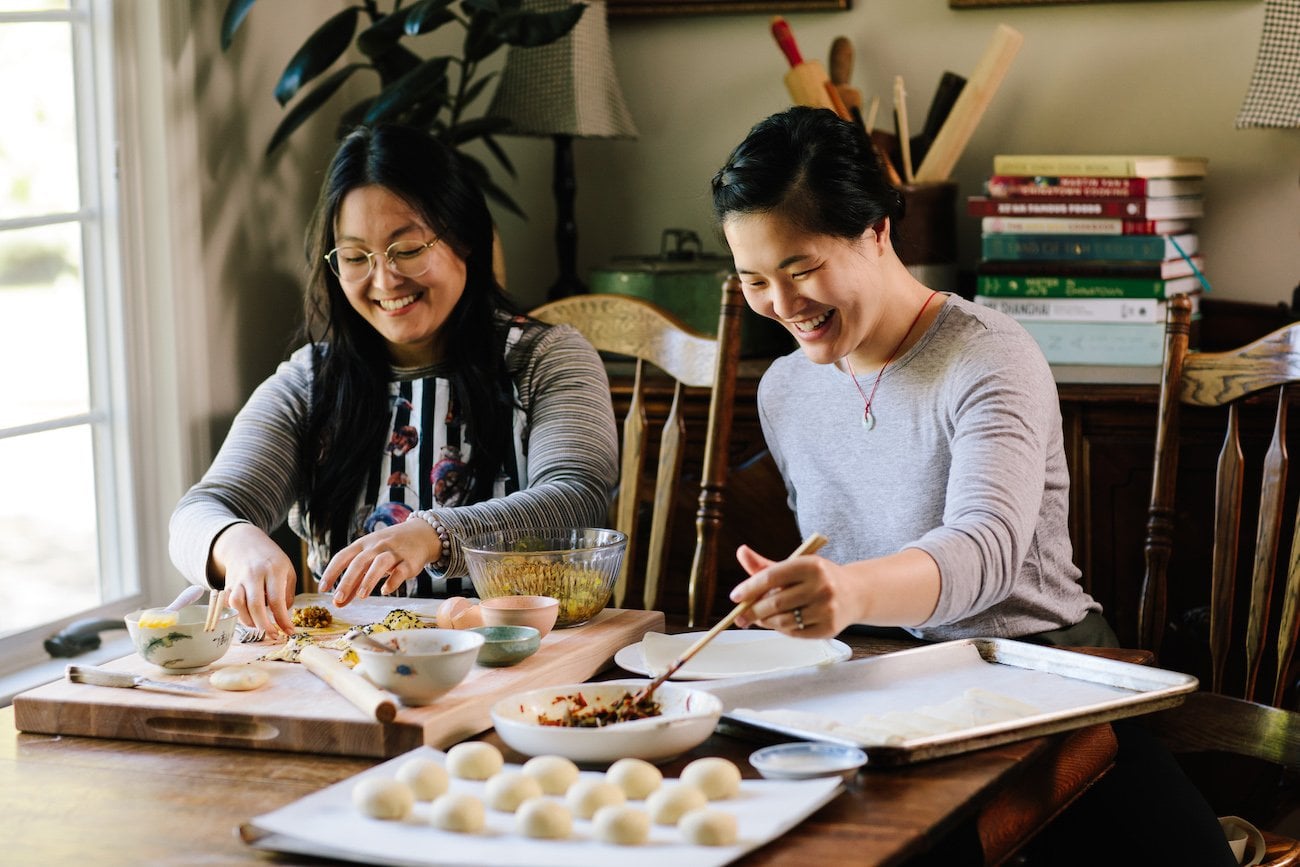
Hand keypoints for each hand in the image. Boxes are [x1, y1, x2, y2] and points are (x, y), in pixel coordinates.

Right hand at [209, 523, 297, 638]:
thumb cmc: (271, 559)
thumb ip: (287, 592)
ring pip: (238, 605)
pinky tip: (247, 614)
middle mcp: (254, 574)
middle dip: (264, 626)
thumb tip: (283, 615)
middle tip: (273, 636)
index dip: (282, 619)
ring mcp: (238, 579)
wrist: (244, 542)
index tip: (289, 632)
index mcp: (273, 570)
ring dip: (248, 621)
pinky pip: (229, 602)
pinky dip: (237, 612)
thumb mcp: (287, 570)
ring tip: (259, 625)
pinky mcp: (228, 583)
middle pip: (255, 605)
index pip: (277, 600)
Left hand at [319, 518, 440, 606]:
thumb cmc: (389, 549)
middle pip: (359, 562)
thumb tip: (338, 603)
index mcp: (362, 545)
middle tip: (338, 598)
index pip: (342, 556)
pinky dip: (392, 581)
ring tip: (362, 596)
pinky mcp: (410, 561)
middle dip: (347, 580)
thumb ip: (355, 582)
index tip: (322, 588)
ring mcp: (394, 553)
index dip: (331, 572)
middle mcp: (376, 546)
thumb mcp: (370, 560)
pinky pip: (400, 571)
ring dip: (369, 579)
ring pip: (380, 563)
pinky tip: (385, 591)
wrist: (420, 535)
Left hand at [728, 544, 854, 637]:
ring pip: (784, 621)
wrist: (854, 593)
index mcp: (811, 565)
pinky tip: (778, 624)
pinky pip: (795, 633)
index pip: (772, 576)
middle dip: (753, 611)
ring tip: (759, 619)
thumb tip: (741, 552)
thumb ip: (766, 565)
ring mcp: (827, 608)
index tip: (735, 596)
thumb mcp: (795, 566)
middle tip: (740, 617)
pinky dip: (781, 630)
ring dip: (766, 622)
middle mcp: (822, 585)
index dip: (750, 587)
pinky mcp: (829, 628)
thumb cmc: (817, 578)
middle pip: (776, 602)